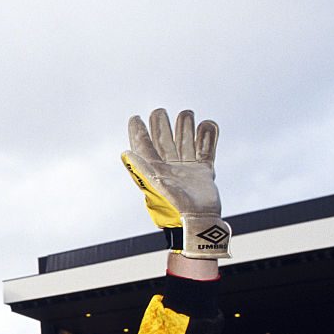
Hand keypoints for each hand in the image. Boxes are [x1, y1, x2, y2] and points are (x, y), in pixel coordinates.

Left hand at [122, 109, 230, 258]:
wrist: (198, 222)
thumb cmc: (173, 207)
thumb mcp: (153, 186)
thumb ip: (140, 168)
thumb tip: (125, 152)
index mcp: (154, 170)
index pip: (144, 147)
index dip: (138, 132)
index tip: (135, 117)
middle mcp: (170, 168)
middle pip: (164, 142)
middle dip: (161, 126)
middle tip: (159, 111)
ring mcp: (187, 169)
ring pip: (185, 143)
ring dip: (185, 128)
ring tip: (186, 113)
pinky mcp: (204, 172)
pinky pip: (206, 151)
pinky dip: (208, 138)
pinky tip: (207, 125)